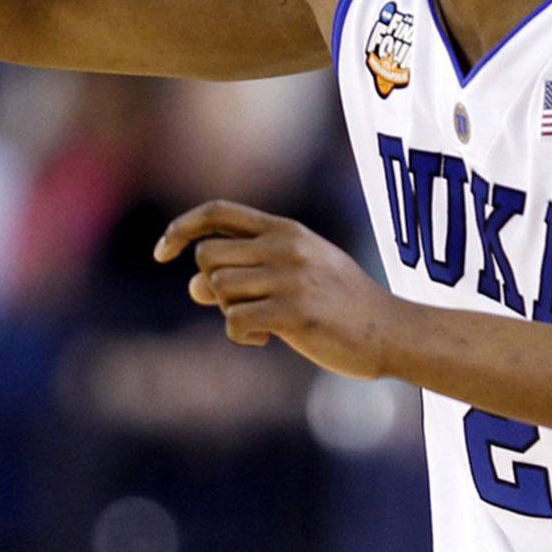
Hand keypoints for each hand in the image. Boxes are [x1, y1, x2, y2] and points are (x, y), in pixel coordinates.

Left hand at [154, 200, 400, 380]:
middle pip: (207, 256)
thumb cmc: (339, 303)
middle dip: (211, 285)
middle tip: (241, 305)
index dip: (181, 228)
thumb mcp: (297, 272)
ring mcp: (290, 277)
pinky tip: (267, 339)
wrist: (389, 330)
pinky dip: (241, 336)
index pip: (217, 212)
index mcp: (285, 229)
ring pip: (217, 289)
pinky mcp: (293, 312)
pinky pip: (234, 321)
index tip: (162, 252)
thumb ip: (249, 270)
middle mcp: (285, 246)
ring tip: (261, 322)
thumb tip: (194, 285)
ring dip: (230, 312)